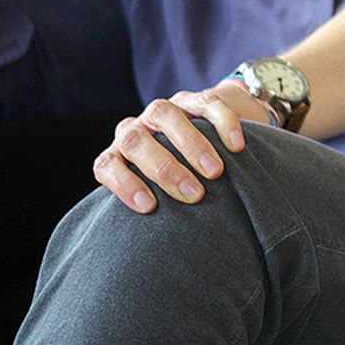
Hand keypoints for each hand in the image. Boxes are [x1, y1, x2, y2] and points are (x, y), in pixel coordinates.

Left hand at [92, 82, 272, 213]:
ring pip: (164, 115)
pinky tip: (236, 146)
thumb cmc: (182, 176)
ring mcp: (165, 109)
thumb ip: (158, 205)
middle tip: (196, 195)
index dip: (123, 184)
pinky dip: (223, 124)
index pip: (108, 164)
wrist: (209, 132)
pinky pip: (207, 103)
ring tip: (215, 173)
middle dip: (164, 169)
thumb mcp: (162, 191)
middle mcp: (137, 128)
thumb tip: (166, 247)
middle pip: (134, 140)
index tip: (149, 207)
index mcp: (121, 154)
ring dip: (190, 145)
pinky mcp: (197, 98)